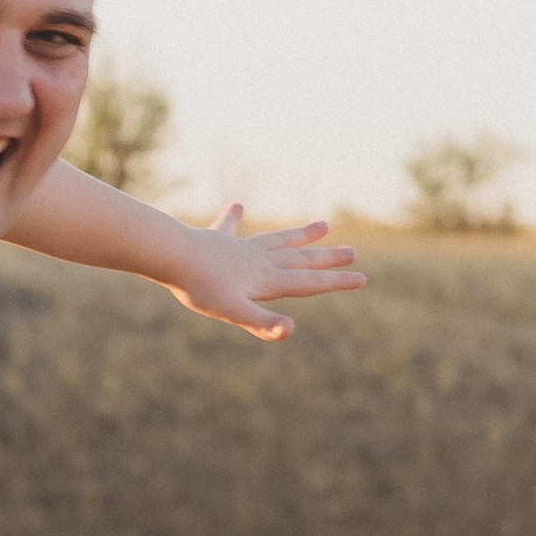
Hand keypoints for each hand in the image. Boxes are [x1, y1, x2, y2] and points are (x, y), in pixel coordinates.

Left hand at [167, 205, 367, 342]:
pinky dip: (235, 218)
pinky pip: (230, 227)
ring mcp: (241, 248)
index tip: (362, 279)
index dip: (336, 282)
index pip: (309, 283)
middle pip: (301, 260)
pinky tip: (239, 206)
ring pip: (278, 241)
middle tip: (353, 253)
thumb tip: (290, 330)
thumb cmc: (202, 287)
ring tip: (323, 225)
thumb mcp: (233, 311)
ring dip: (301, 236)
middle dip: (328, 259)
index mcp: (267, 279)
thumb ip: (262, 322)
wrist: (173, 256)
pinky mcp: (219, 240)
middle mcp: (260, 261)